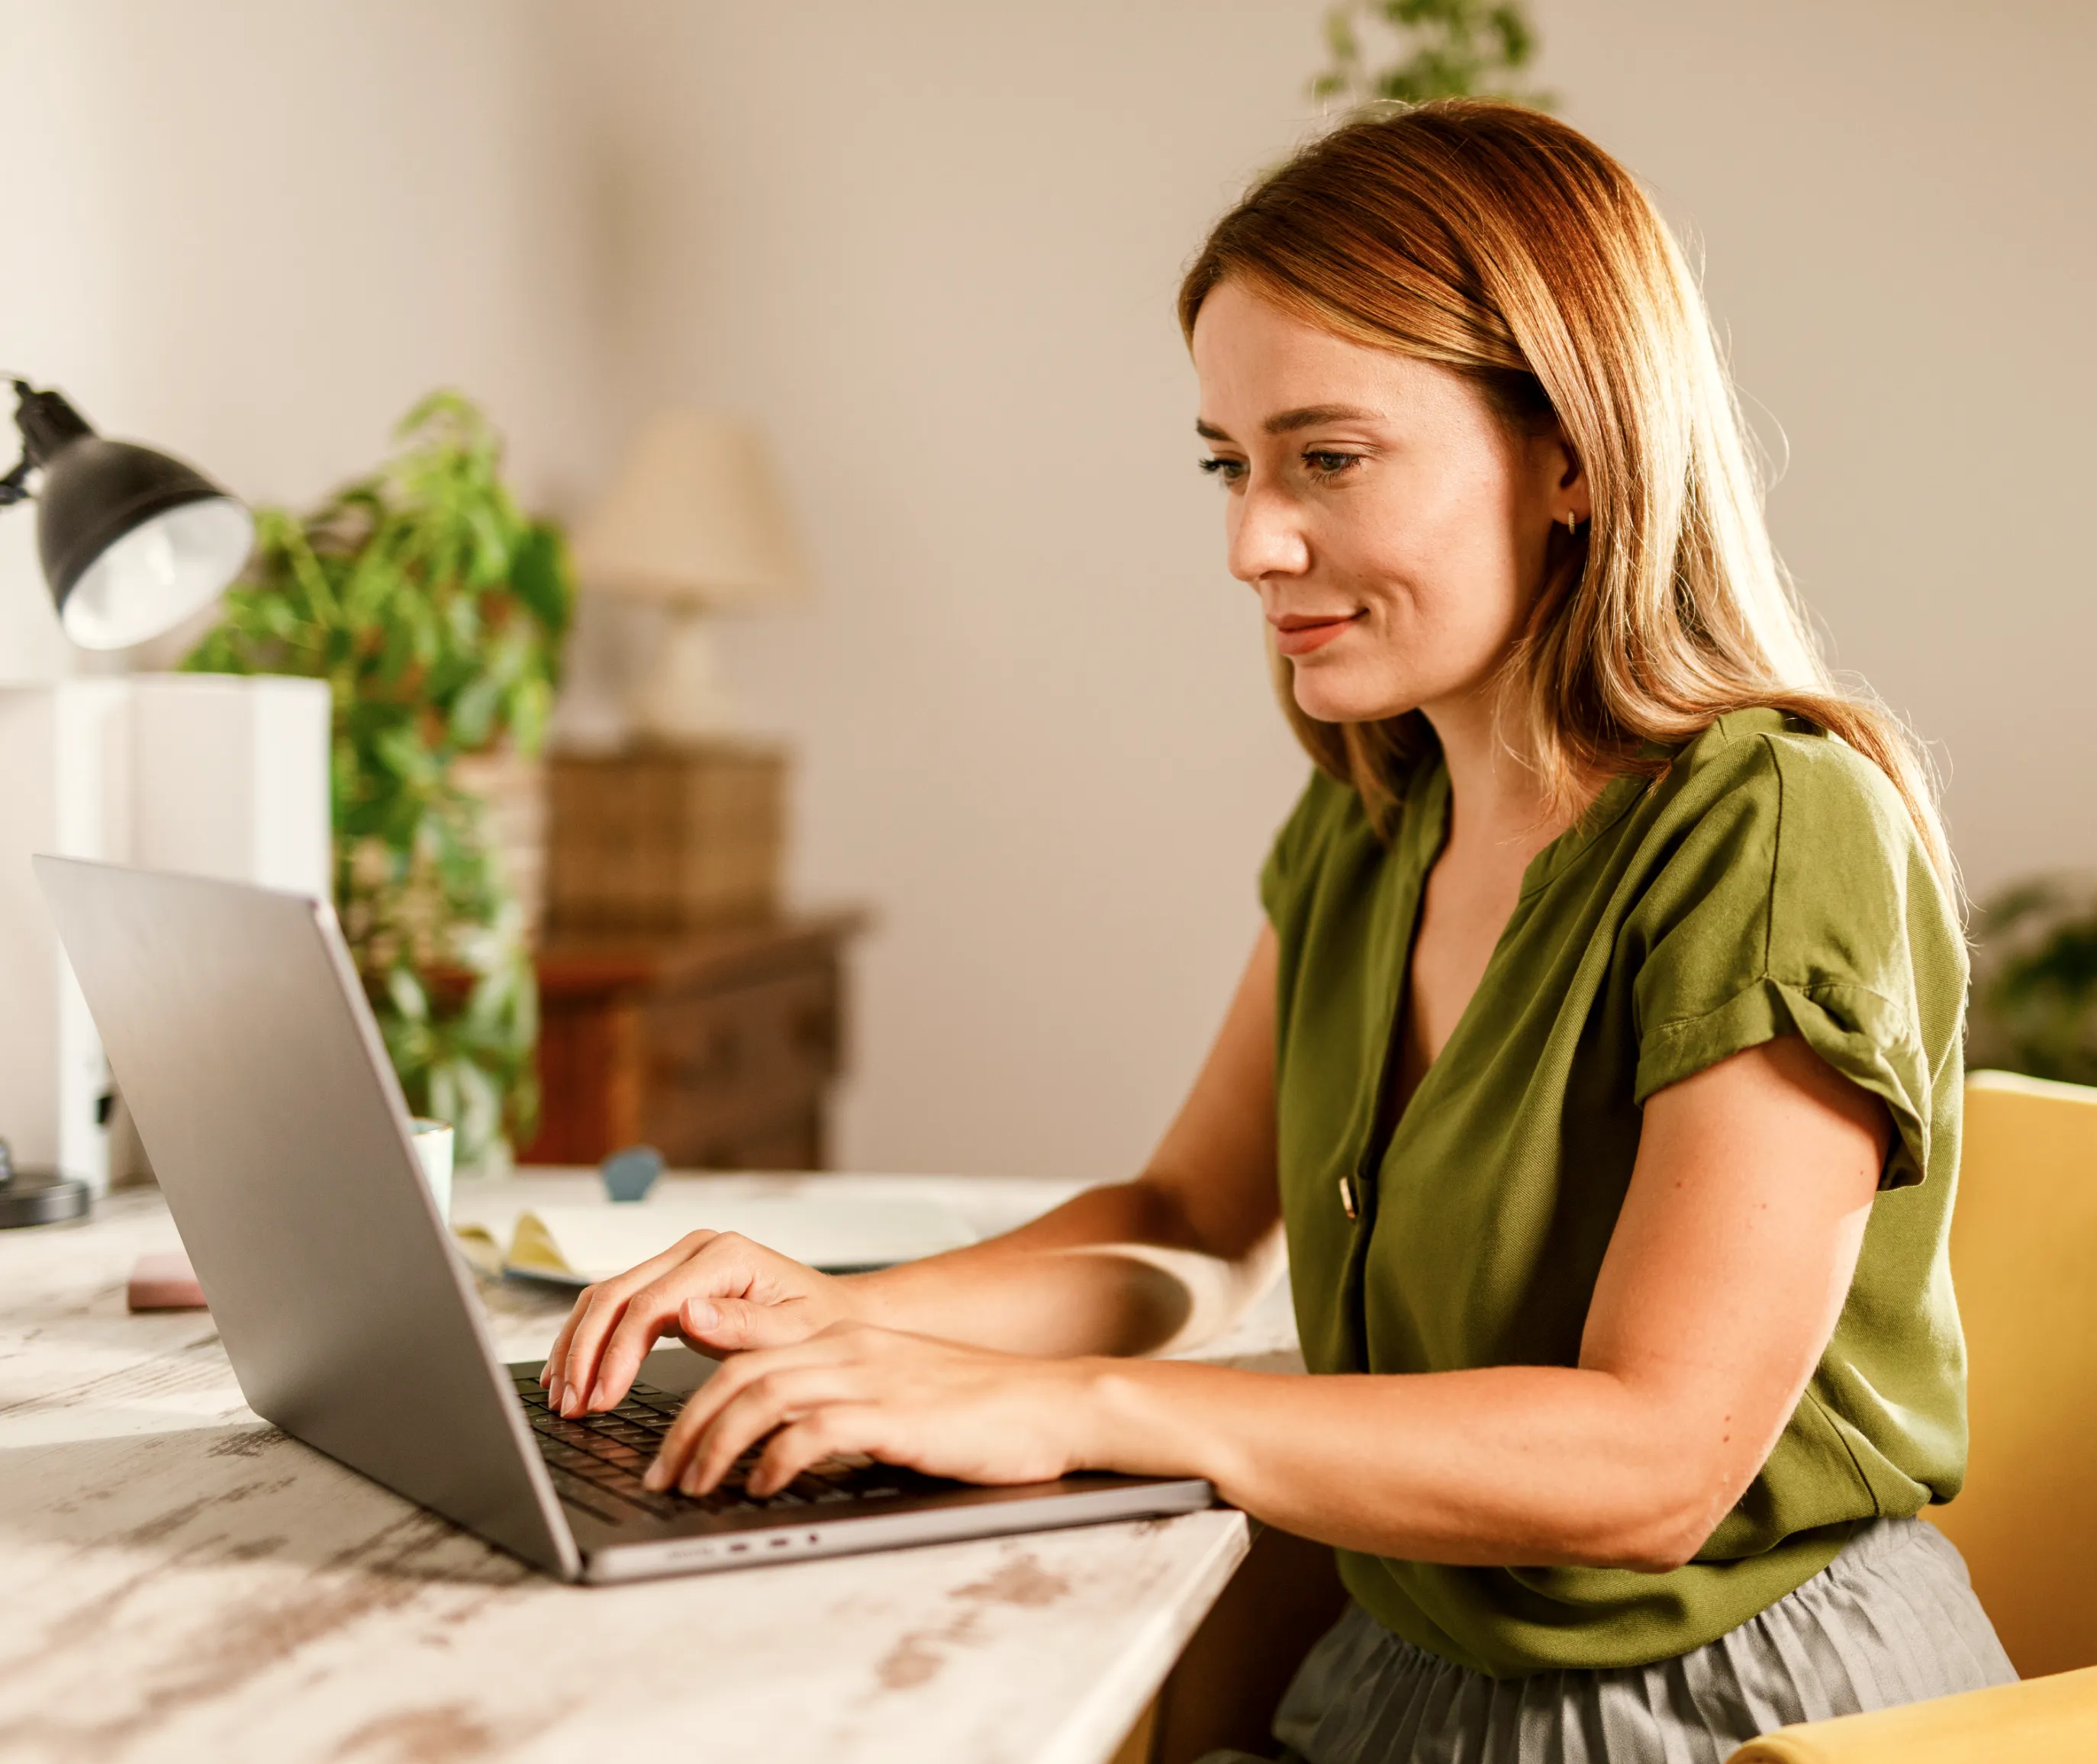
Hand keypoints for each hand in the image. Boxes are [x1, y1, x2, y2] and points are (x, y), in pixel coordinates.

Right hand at [540, 1230, 856, 1415]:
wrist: (836, 1313)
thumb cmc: (821, 1325)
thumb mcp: (793, 1333)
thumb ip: (743, 1325)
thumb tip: (689, 1316)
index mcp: (725, 1256)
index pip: (651, 1303)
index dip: (617, 1354)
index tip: (601, 1398)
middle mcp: (695, 1250)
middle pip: (616, 1294)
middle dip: (585, 1352)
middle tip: (572, 1406)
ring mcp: (679, 1263)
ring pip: (606, 1297)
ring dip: (577, 1346)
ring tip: (563, 1399)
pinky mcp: (670, 1283)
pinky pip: (617, 1307)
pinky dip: (589, 1339)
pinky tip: (574, 1374)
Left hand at [643, 1322, 1101, 1497]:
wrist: (1052, 1405)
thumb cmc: (975, 1410)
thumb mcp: (892, 1391)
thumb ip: (834, 1399)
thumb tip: (774, 1442)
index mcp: (846, 1336)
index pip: (744, 1355)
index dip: (693, 1400)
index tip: (668, 1448)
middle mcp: (850, 1347)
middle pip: (739, 1374)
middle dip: (687, 1429)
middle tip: (662, 1476)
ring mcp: (873, 1377)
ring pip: (763, 1396)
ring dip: (716, 1446)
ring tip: (695, 1486)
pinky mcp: (896, 1414)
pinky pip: (816, 1430)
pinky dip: (776, 1459)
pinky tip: (761, 1487)